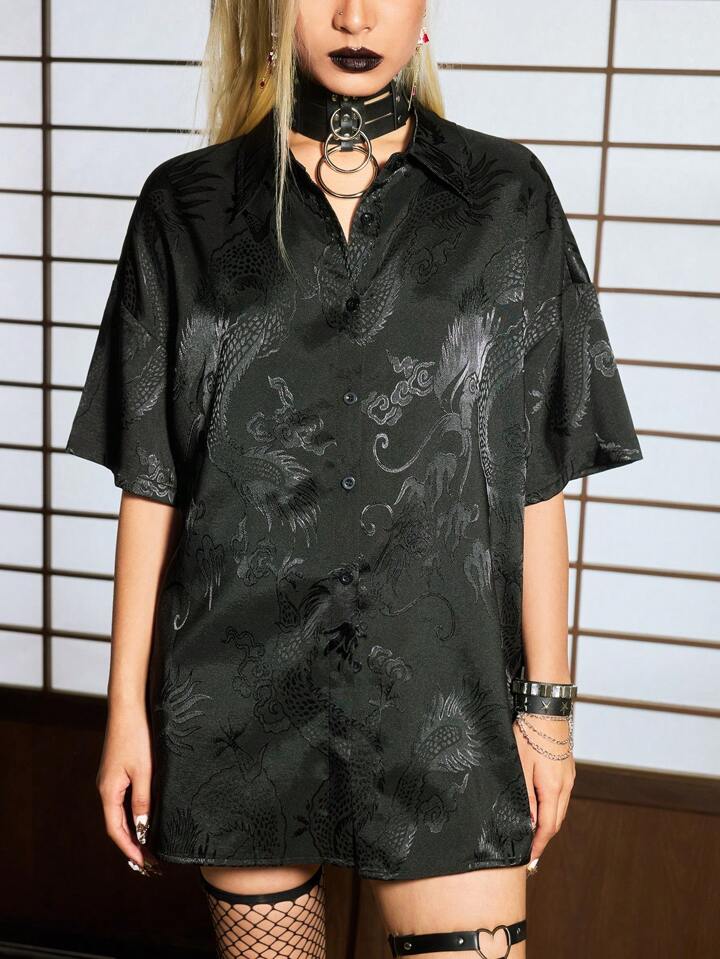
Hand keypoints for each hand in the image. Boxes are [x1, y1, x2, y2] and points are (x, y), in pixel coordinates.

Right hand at [96, 703, 159, 873]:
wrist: (128, 707)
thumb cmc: (137, 736)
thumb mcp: (145, 771)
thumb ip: (144, 801)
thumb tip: (143, 829)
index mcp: (109, 791)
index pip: (116, 830)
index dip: (129, 849)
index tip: (143, 864)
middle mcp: (105, 787)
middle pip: (116, 823)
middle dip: (131, 843)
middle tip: (149, 861)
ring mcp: (110, 778)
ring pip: (119, 811)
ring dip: (133, 828)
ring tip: (150, 843)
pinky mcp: (117, 770)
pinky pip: (123, 798)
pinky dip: (133, 812)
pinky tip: (146, 816)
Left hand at [514, 714, 575, 861]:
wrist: (546, 708)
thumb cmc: (529, 734)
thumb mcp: (520, 766)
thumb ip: (526, 797)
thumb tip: (529, 823)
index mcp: (554, 789)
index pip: (548, 828)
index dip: (538, 845)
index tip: (528, 859)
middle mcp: (566, 786)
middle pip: (556, 821)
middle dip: (543, 837)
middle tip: (528, 850)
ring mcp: (569, 776)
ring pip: (559, 808)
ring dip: (547, 821)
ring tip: (532, 831)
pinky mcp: (567, 768)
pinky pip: (560, 795)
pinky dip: (551, 806)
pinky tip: (540, 805)